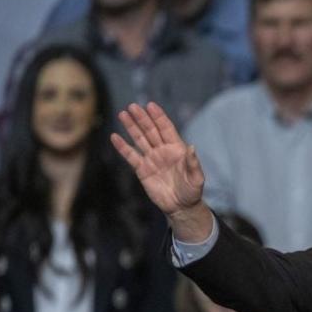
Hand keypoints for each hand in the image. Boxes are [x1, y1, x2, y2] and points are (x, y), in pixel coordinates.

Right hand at [111, 102, 203, 216]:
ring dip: (131, 127)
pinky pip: (131, 156)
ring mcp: (151, 159)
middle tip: (132, 106)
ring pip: (140, 139)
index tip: (150, 105)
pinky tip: (115, 137)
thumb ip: (193, 163)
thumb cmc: (192, 191)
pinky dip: (123, 147)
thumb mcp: (197, 178)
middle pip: (150, 131)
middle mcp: (163, 150)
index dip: (158, 117)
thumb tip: (192, 147)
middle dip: (142, 118)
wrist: (180, 206)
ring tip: (123, 114)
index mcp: (177, 148)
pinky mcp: (142, 170)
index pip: (166, 128)